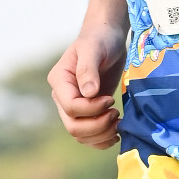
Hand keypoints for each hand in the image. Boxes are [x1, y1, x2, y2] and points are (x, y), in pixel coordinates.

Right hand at [48, 19, 126, 149]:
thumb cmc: (100, 39)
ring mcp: (74, 106)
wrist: (108, 39)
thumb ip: (88, 69)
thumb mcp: (94, 49)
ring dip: (101, 134)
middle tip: (115, 114)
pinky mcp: (87, 112)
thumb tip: (88, 94)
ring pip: (81, 135)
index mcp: (60, 81)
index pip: (71, 107)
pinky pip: (89, 136)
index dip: (92, 109)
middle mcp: (63, 97)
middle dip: (97, 126)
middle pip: (74, 126)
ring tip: (118, 121)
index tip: (110, 100)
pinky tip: (117, 132)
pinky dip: (102, 140)